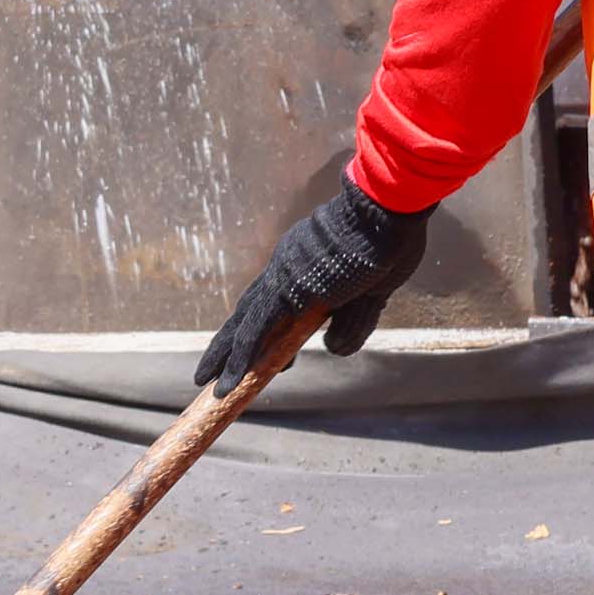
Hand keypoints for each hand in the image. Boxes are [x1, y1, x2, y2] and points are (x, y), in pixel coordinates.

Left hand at [192, 173, 434, 388]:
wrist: (386, 212)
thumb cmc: (388, 243)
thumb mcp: (371, 294)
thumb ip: (351, 323)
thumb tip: (331, 349)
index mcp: (303, 264)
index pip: (275, 303)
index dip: (264, 332)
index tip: (267, 360)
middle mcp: (284, 268)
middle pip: (248, 312)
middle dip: (229, 344)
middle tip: (210, 371)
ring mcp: (281, 278)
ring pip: (243, 324)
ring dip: (224, 356)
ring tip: (205, 383)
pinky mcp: (286, 291)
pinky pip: (255, 331)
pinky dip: (241, 358)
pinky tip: (230, 383)